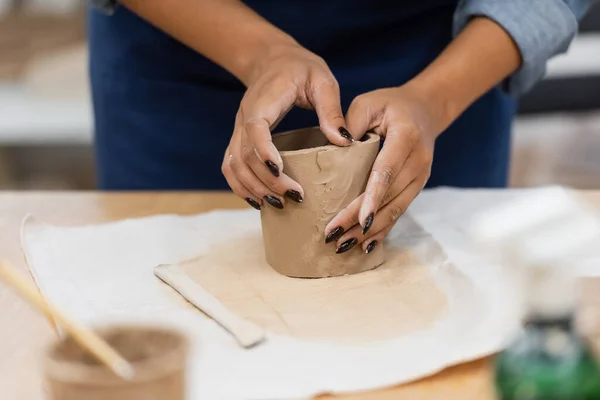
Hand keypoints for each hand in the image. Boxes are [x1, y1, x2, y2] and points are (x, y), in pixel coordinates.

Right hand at [222, 41, 353, 210]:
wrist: (273, 60)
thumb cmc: (301, 69)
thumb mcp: (322, 81)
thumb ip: (331, 110)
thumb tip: (344, 141)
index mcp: (264, 101)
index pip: (255, 129)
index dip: (264, 152)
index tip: (280, 172)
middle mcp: (244, 118)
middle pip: (245, 156)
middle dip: (267, 180)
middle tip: (294, 196)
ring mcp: (238, 130)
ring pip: (234, 166)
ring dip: (253, 188)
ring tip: (279, 203)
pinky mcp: (239, 140)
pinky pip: (230, 167)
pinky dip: (240, 186)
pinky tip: (259, 200)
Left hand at [324, 82, 447, 253]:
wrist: (425, 109)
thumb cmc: (390, 105)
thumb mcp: (368, 103)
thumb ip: (349, 123)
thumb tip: (331, 149)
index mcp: (406, 137)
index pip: (387, 172)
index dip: (372, 197)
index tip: (358, 219)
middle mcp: (419, 161)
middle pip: (389, 197)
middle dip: (361, 220)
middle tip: (333, 235)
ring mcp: (420, 177)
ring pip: (395, 209)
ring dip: (370, 231)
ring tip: (343, 245)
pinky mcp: (416, 187)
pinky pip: (399, 211)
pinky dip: (382, 229)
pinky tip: (365, 245)